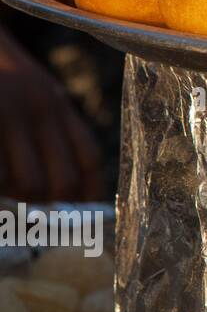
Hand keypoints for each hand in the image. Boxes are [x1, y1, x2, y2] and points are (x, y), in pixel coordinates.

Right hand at [0, 27, 102, 201]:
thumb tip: (63, 181)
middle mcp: (41, 110)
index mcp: (58, 105)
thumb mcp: (35, 92)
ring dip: (18, 201)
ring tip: (10, 204)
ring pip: (27, 183)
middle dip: (52, 209)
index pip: (89, 157)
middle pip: (63, 179)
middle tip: (37, 220)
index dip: (90, 192)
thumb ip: (51, 125)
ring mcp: (10, 115)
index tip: (84, 216)